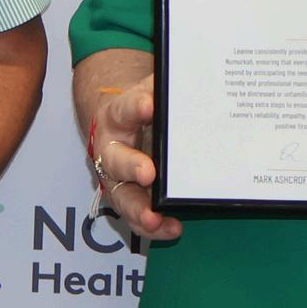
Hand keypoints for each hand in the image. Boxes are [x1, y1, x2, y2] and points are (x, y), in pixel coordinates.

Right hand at [88, 84, 182, 244]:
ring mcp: (118, 180)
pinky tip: (173, 227)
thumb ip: (165, 88)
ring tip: (152, 217)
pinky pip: (138, 217)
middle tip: (149, 172)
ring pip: (122, 196)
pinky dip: (153, 226)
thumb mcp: (150, 91)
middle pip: (117, 160)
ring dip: (138, 208)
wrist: (120, 124)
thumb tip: (195, 80)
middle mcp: (111, 150)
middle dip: (132, 166)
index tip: (149, 105)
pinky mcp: (128, 200)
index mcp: (117, 117)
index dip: (135, 108)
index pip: (124, 109)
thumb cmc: (142, 108)